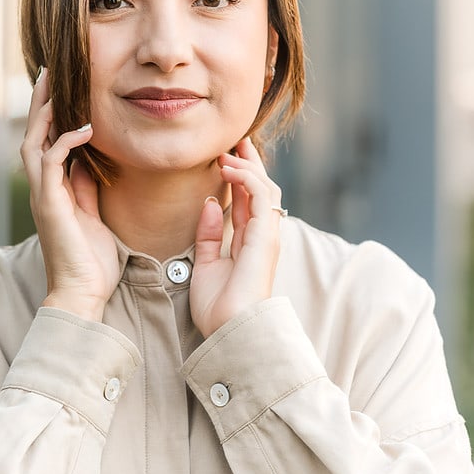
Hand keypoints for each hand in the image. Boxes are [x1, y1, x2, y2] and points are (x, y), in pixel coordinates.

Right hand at [20, 69, 119, 321]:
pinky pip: (51, 163)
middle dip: (40, 102)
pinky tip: (83, 128)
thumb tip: (88, 161)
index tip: (60, 88)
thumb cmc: (90, 260)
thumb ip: (86, 187)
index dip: (50, 114)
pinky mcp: (49, 204)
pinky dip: (64, 142)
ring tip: (54, 86)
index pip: (46, 141)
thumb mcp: (91, 214)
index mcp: (52, 189)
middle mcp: (42, 188)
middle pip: (33, 134)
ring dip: (44, 114)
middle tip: (49, 72)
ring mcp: (42, 195)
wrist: (81, 293)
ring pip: (34, 142)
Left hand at [190, 137, 282, 337]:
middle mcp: (261, 238)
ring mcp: (267, 236)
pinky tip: (229, 168)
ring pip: (265, 189)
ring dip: (247, 166)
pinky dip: (248, 178)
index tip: (225, 158)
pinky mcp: (266, 236)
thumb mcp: (205, 265)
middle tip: (235, 142)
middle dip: (250, 164)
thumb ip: (207, 235)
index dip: (240, 179)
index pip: (249, 202)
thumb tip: (210, 201)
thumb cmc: (219, 309)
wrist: (230, 331)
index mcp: (248, 244)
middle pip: (261, 190)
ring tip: (227, 152)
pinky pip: (262, 196)